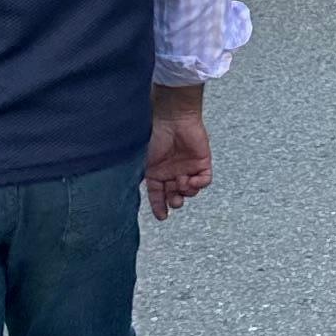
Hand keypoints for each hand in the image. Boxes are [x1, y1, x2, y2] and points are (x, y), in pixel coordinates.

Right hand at [145, 83, 212, 218]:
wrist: (172, 119)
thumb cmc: (153, 135)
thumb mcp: (141, 161)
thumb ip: (140, 178)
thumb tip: (131, 196)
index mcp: (156, 172)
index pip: (157, 195)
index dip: (159, 207)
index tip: (162, 217)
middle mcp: (171, 172)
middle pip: (175, 195)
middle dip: (175, 201)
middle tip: (174, 200)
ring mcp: (187, 167)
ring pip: (191, 190)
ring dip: (186, 191)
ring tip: (181, 183)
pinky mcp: (202, 162)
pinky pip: (205, 180)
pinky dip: (199, 184)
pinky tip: (191, 181)